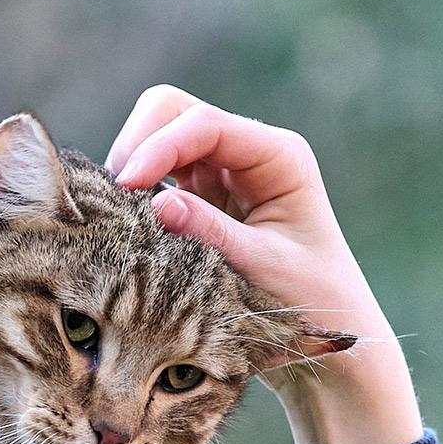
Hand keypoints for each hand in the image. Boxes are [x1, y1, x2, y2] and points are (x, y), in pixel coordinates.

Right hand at [105, 86, 423, 443]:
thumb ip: (209, 233)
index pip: (204, 124)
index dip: (159, 148)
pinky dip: (137, 195)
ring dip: (133, 170)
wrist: (325, 331)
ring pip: (157, 139)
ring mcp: (221, 172)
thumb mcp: (261, 267)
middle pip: (172, 112)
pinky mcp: (200, 198)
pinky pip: (156, 179)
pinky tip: (130, 228)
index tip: (126, 187)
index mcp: (277, 155)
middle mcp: (248, 152)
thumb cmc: (308, 298)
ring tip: (120, 218)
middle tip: (116, 200)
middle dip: (139, 146)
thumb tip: (156, 205)